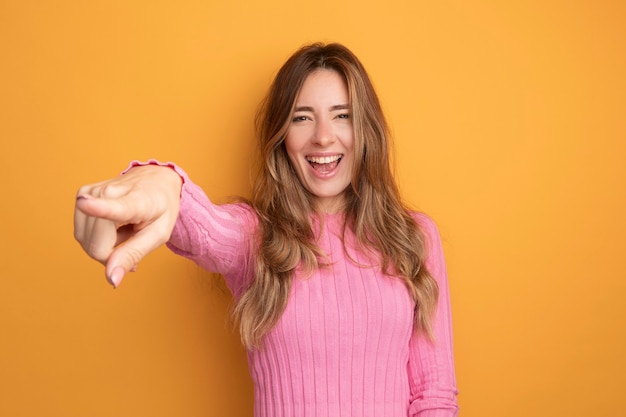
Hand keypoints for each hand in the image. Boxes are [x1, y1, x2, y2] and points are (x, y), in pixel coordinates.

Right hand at [74, 165, 182, 287]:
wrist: (156, 180)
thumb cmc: (160, 208)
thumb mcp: (158, 235)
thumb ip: (133, 255)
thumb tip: (111, 279)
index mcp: (135, 201)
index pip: (114, 207)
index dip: (97, 208)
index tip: (83, 202)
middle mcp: (109, 192)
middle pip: (96, 245)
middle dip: (113, 254)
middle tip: (134, 237)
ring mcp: (92, 191)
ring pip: (86, 241)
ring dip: (105, 244)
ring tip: (125, 228)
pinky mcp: (81, 194)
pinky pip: (82, 233)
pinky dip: (97, 236)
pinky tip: (114, 225)